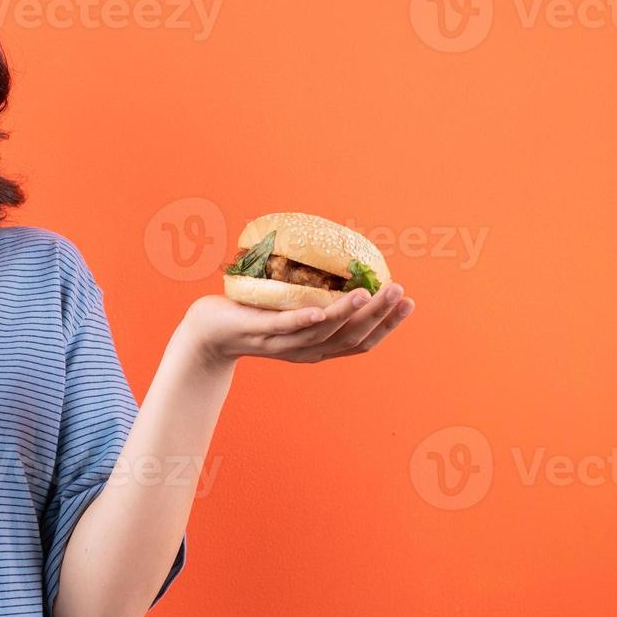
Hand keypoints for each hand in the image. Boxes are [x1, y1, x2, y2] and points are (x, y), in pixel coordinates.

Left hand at [183, 283, 415, 364]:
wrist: (207, 334)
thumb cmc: (253, 316)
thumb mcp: (292, 309)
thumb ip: (317, 298)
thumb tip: (343, 267)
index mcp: (318, 347)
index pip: (361, 342)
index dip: (387, 325)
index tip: (408, 303)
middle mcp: (305, 350)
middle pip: (350, 337)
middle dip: (379, 315)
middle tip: (400, 291)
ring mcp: (282, 343)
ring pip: (322, 332)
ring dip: (347, 312)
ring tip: (368, 292)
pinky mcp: (258, 331)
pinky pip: (285, 327)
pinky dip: (305, 320)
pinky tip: (321, 310)